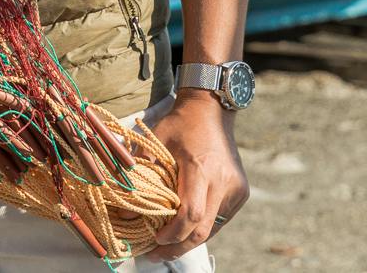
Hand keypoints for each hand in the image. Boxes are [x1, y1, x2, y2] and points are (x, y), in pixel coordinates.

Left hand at [149, 93, 248, 257]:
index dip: (172, 234)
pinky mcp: (241, 192)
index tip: (154, 240)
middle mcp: (223, 182)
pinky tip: (184, 231)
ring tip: (166, 247)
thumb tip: (125, 214)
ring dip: (190, 241)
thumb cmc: (180, 125)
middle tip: (155, 255)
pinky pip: (219, 220)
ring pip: (212, 229)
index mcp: (202, 168)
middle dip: (178, 247)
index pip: (190, 214)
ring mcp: (236, 189)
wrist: (211, 110)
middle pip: (202, 229)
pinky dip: (202, 228)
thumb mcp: (155, 144)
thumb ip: (141, 178)